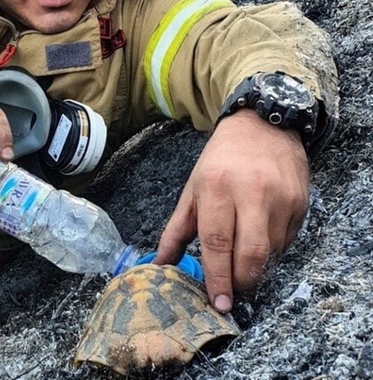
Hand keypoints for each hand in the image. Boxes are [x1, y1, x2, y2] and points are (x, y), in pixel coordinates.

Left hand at [154, 109, 309, 312]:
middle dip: (241, 281)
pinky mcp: (301, 203)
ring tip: (241, 257)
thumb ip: (176, 231)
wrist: (262, 126)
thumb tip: (161, 265)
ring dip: (255, 266)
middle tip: (231, 289)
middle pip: (251, 254)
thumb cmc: (220, 162)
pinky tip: (259, 237)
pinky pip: (287, 241)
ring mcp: (281, 198)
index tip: (219, 302)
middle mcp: (252, 193)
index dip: (218, 277)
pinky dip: (271, 250)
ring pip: (271, 252)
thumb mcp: (192, 191)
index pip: (218, 242)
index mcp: (217, 189)